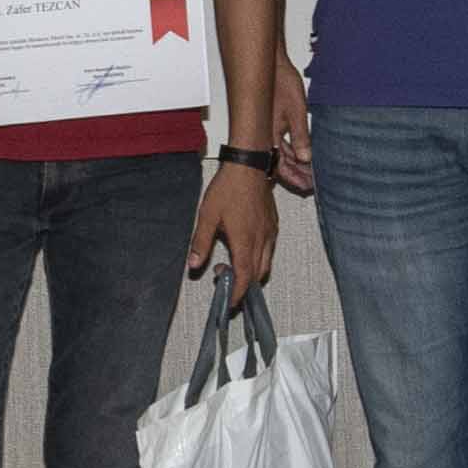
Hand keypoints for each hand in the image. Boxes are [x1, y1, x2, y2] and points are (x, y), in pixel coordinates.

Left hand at [192, 158, 279, 290]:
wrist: (248, 165)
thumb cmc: (228, 188)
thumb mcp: (207, 216)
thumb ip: (200, 243)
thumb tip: (194, 264)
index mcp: (245, 241)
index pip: (244, 277)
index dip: (237, 293)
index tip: (230, 301)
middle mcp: (261, 239)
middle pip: (257, 274)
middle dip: (243, 285)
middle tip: (224, 281)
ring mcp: (270, 232)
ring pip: (265, 263)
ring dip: (251, 272)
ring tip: (232, 265)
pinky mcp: (273, 224)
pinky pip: (269, 249)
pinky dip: (258, 258)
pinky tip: (244, 248)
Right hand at [273, 66, 316, 200]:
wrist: (271, 65)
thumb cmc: (280, 84)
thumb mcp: (296, 112)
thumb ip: (301, 136)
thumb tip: (306, 157)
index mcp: (269, 137)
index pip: (281, 167)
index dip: (295, 179)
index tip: (307, 187)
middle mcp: (265, 136)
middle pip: (280, 164)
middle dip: (296, 176)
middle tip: (310, 184)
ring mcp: (267, 130)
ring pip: (280, 155)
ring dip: (294, 165)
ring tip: (309, 173)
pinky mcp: (271, 123)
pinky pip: (281, 144)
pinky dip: (292, 152)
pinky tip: (301, 155)